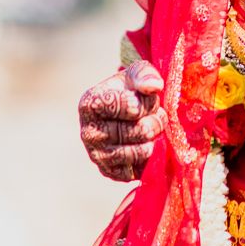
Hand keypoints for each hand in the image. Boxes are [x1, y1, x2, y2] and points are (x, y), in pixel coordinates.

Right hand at [78, 60, 166, 181]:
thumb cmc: (130, 88)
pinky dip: (148, 157)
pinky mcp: (108, 172)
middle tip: (156, 113)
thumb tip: (153, 86)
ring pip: (141, 151)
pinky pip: (137, 169)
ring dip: (155, 137)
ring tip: (152, 125)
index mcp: (89, 104)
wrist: (124, 112)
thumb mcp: (136, 73)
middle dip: (156, 120)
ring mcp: (97, 155)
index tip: (148, 96)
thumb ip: (144, 74)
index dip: (147, 102)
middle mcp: (88, 132)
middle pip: (139, 130)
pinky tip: (144, 142)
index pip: (130, 107)